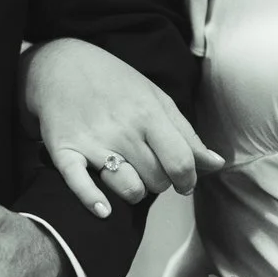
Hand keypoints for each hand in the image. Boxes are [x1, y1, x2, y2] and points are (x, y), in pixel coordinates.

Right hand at [22, 38, 221, 216]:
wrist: (61, 67)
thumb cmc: (115, 84)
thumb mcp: (156, 99)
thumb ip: (186, 134)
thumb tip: (217, 164)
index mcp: (149, 114)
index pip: (181, 162)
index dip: (188, 180)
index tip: (184, 182)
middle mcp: (123, 129)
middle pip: (157, 181)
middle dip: (160, 182)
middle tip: (150, 169)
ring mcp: (93, 142)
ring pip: (129, 189)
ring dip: (134, 191)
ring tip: (130, 176)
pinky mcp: (65, 152)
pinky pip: (81, 186)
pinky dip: (94, 201)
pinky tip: (104, 209)